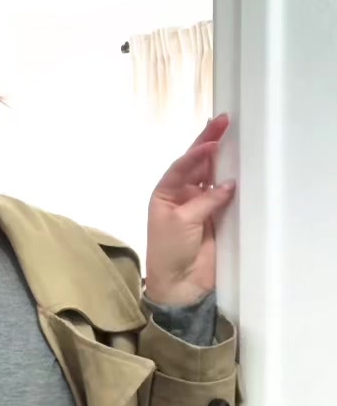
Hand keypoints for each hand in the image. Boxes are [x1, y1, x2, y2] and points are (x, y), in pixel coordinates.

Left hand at [145, 113, 235, 305]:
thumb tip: (229, 184)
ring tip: (233, 135)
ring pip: (213, 176)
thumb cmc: (169, 251)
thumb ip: (205, 201)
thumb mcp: (181, 221)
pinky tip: (240, 168)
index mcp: (165, 193)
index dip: (197, 152)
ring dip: (222, 158)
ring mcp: (201, 205)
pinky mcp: (217, 218)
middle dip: (209, 143)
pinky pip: (225, 195)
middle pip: (198, 164)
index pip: (182, 165)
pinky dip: (233, 182)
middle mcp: (182, 195)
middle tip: (224, 121)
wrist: (180, 285)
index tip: (212, 141)